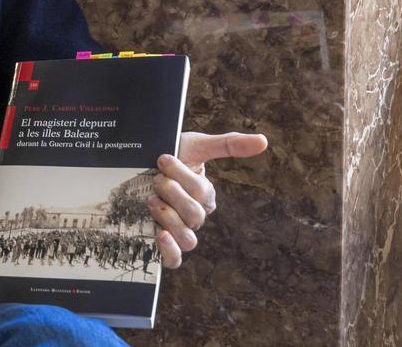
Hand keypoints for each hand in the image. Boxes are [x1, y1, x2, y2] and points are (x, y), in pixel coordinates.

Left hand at [149, 131, 268, 268]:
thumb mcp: (196, 145)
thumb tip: (264, 141)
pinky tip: (160, 235)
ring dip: (169, 218)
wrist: (137, 166)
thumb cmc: (171, 156)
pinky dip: (170, 251)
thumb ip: (229, 144)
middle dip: (172, 193)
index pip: (202, 193)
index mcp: (205, 196)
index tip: (162, 158)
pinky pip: (174, 260)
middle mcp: (194, 217)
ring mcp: (178, 230)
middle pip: (195, 216)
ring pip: (188, 239)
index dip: (182, 176)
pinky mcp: (163, 244)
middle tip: (156, 179)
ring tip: (152, 201)